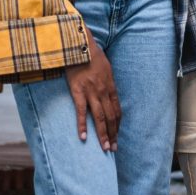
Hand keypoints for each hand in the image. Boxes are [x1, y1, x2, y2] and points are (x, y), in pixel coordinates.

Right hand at [65, 30, 120, 150]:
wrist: (80, 45)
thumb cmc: (92, 55)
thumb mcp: (106, 68)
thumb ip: (107, 83)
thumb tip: (109, 94)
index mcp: (111, 86)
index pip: (117, 110)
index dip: (118, 125)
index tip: (117, 136)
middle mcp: (103, 91)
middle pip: (111, 117)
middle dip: (113, 134)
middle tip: (113, 149)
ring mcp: (91, 92)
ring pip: (100, 118)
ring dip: (103, 135)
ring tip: (105, 148)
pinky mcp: (78, 92)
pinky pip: (82, 112)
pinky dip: (83, 126)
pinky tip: (83, 138)